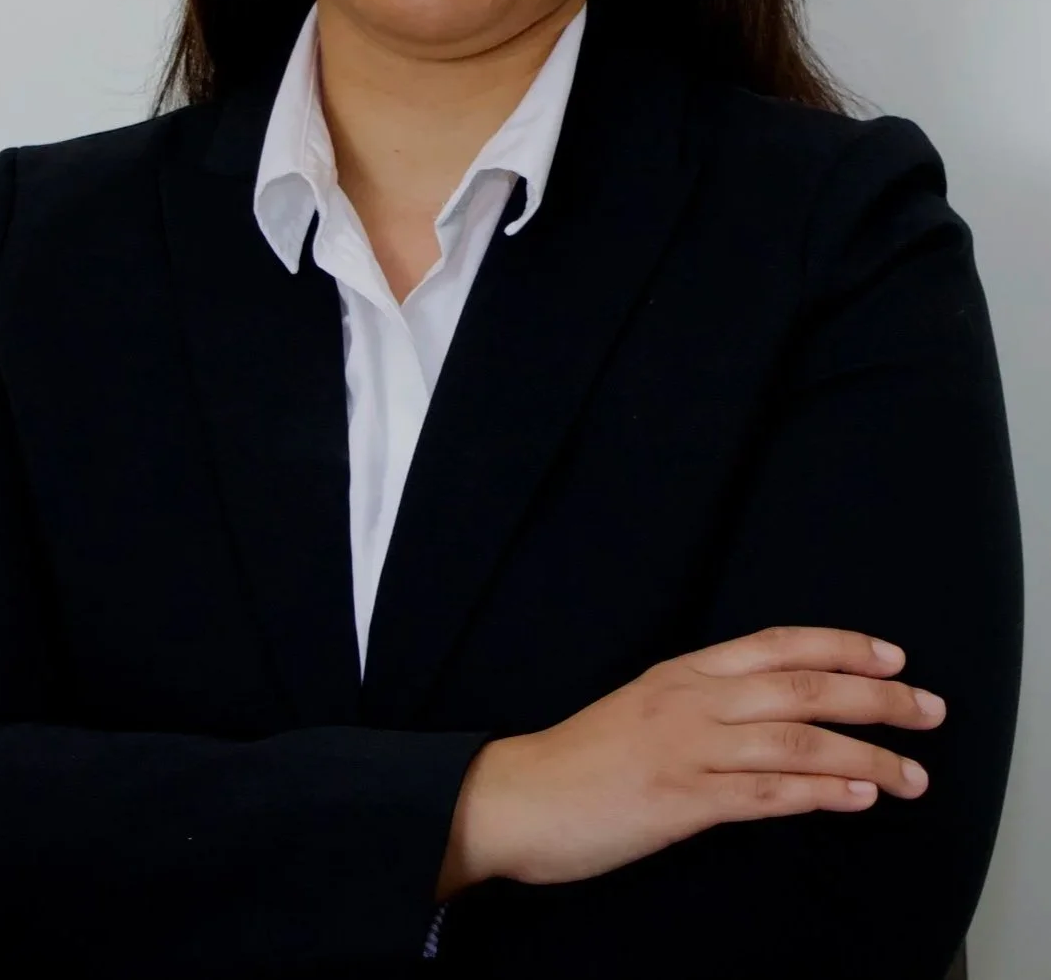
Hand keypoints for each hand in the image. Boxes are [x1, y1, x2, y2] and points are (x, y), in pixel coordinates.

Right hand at [461, 625, 946, 889]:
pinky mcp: (681, 800)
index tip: (892, 656)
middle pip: (802, 686)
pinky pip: (765, 793)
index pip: (777, 643)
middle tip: (928, 708)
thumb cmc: (580, 759)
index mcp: (684, 672)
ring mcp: (688, 748)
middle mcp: (692, 699)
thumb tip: (767, 713)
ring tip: (911, 774)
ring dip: (865, 756)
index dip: (841, 645)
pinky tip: (856, 798)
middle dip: (875, 697)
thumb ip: (703, 704)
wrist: (517, 796)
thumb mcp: (645, 707)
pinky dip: (818, 793)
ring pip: (796, 740)